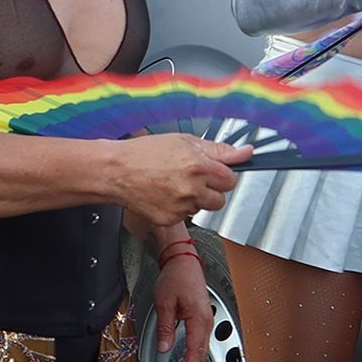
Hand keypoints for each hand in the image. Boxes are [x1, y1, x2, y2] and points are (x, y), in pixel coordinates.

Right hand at [119, 134, 250, 227]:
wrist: (115, 171)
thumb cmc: (145, 153)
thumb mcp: (184, 141)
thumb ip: (218, 149)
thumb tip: (246, 152)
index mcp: (198, 166)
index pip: (230, 180)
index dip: (221, 175)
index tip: (212, 172)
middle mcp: (192, 189)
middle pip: (220, 199)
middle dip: (210, 190)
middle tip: (191, 179)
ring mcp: (180, 207)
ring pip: (202, 208)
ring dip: (194, 200)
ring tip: (173, 185)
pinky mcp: (169, 219)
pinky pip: (184, 216)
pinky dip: (177, 208)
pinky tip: (164, 195)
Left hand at [154, 253, 214, 361]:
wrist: (183, 261)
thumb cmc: (176, 277)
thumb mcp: (164, 303)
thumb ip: (165, 327)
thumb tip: (165, 348)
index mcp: (199, 319)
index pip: (195, 351)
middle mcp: (206, 321)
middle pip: (200, 354)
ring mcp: (206, 320)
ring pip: (201, 349)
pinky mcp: (201, 318)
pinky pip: (199, 341)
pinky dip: (193, 354)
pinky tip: (185, 361)